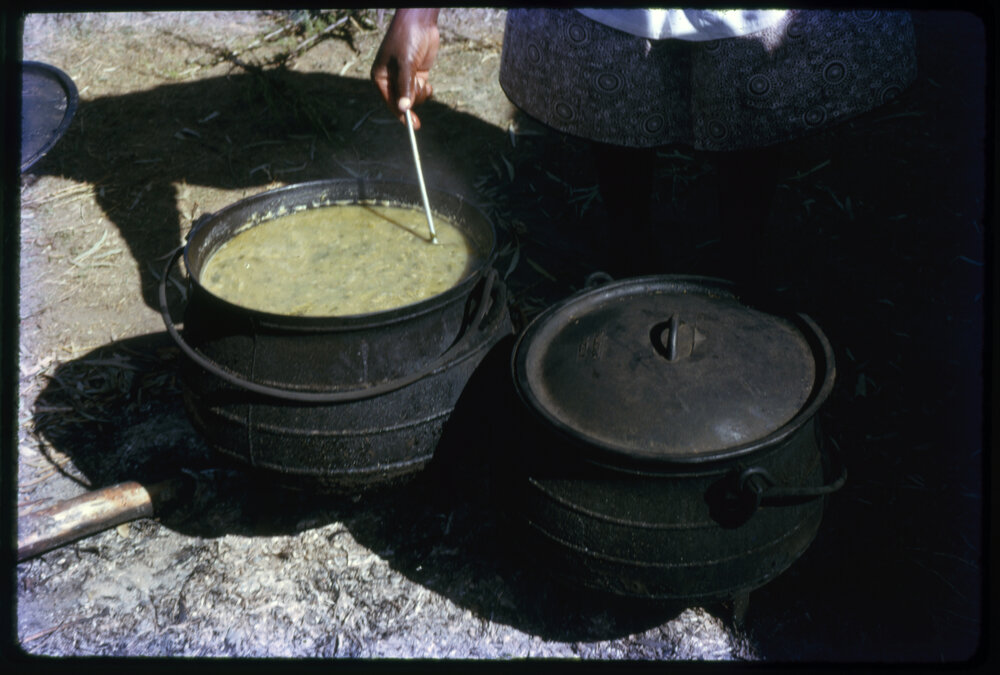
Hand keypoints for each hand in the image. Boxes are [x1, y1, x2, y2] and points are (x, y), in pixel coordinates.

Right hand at [370, 8, 439, 128]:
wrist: (420, 21)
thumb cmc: (407, 39)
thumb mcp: (405, 64)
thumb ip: (405, 87)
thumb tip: (403, 109)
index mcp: (380, 78)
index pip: (390, 102)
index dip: (401, 115)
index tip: (413, 126)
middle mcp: (391, 80)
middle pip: (403, 103)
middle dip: (413, 97)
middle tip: (418, 84)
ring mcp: (405, 79)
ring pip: (414, 99)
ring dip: (420, 93)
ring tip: (421, 78)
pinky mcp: (417, 75)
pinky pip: (421, 92)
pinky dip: (426, 91)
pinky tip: (427, 81)